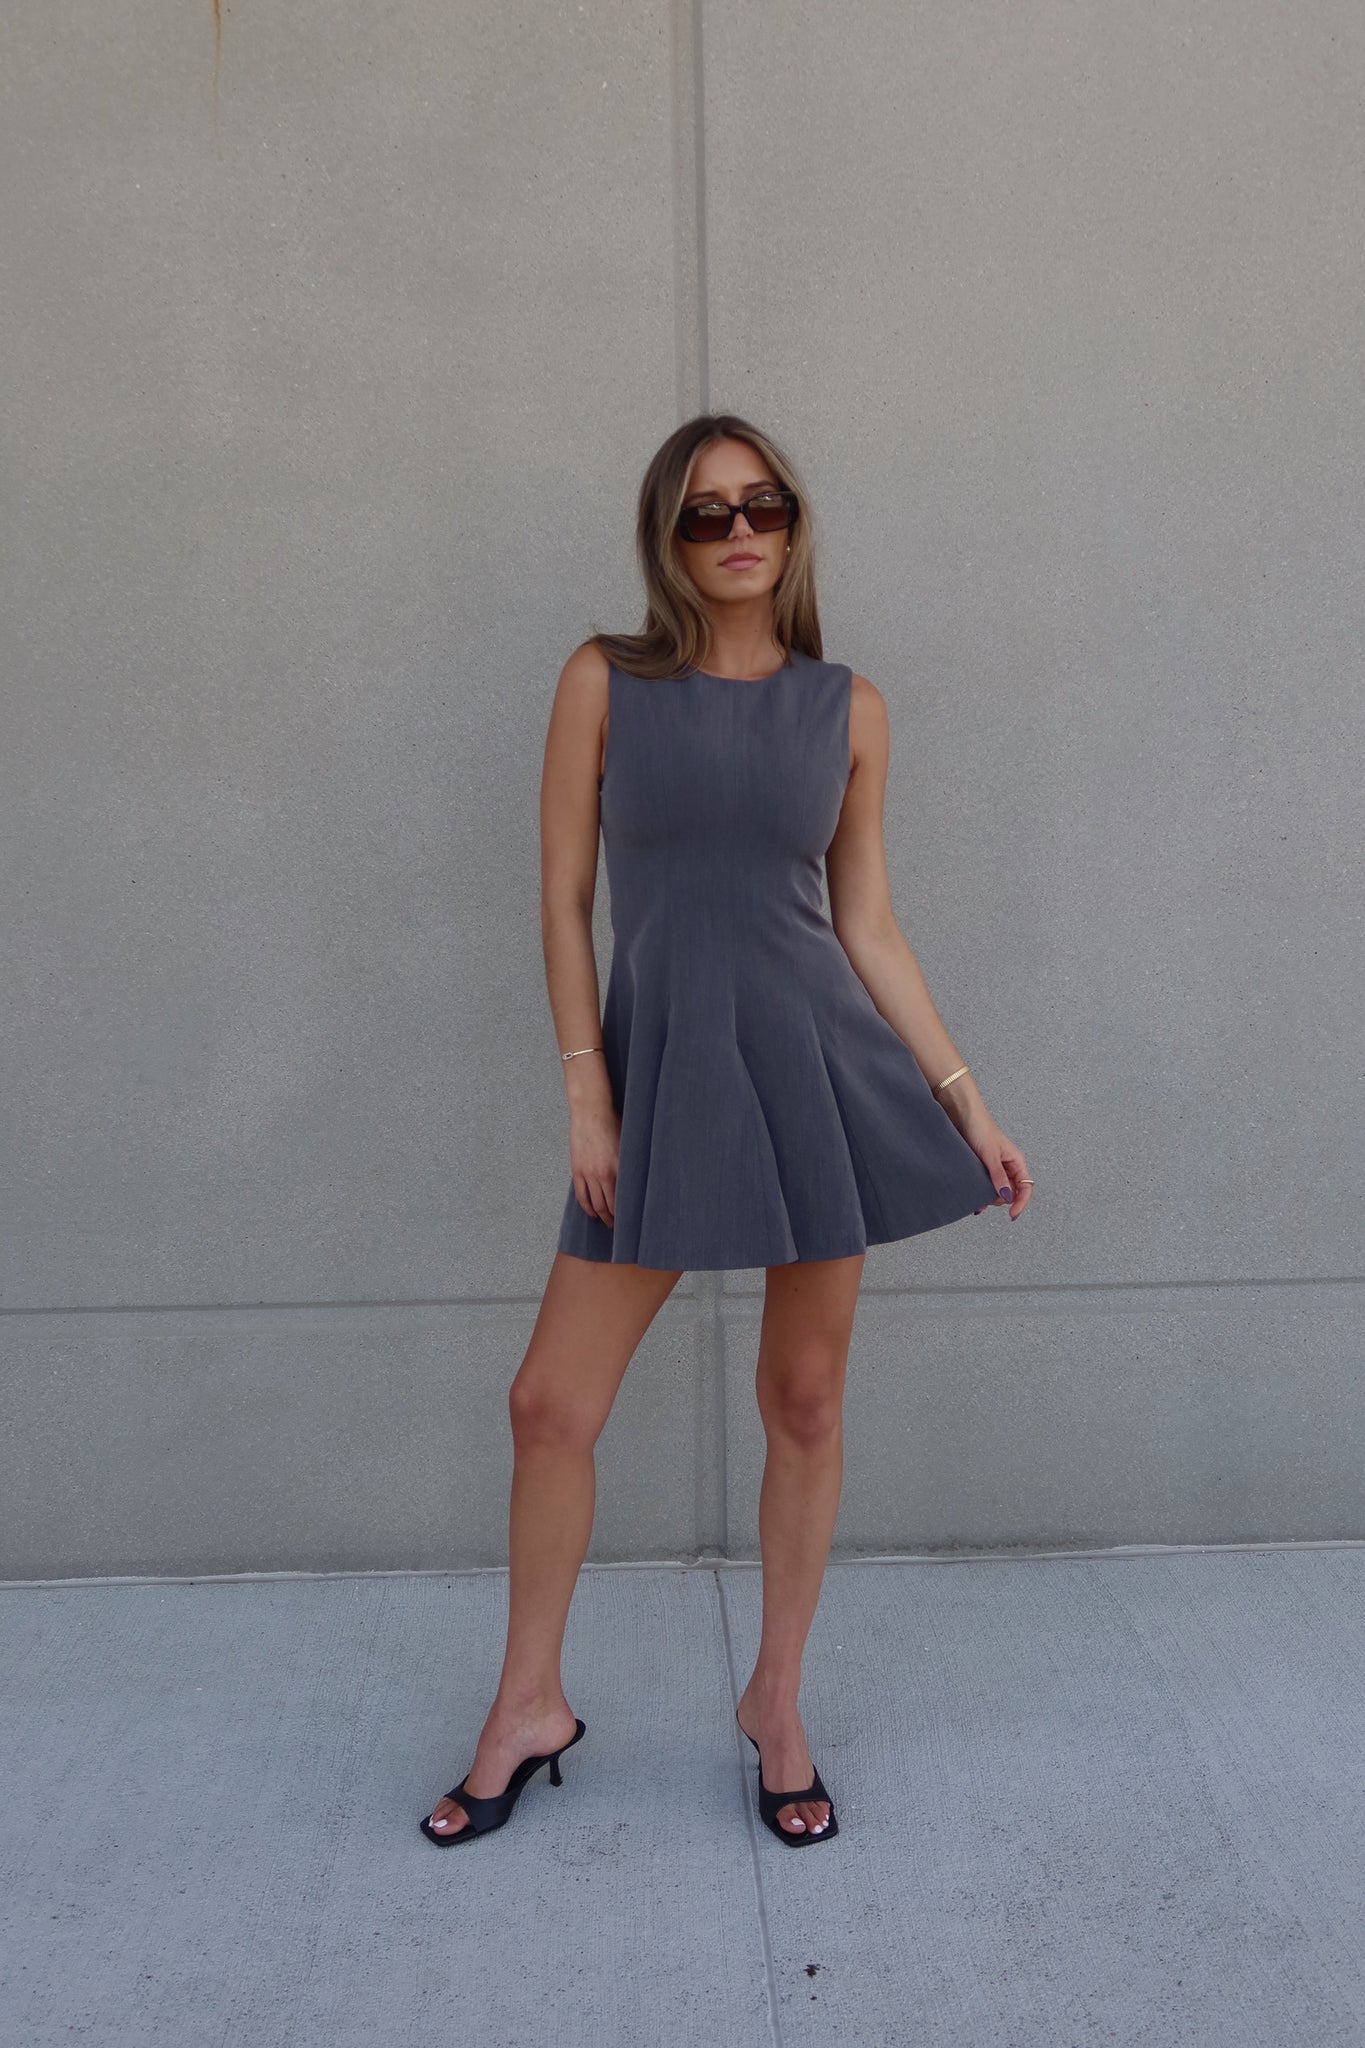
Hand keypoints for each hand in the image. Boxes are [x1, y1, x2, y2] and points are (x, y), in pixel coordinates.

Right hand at [568, 1100, 619, 1226]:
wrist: (591, 1110)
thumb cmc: (612, 1122)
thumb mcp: (627, 1145)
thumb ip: (629, 1165)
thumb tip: (637, 1179)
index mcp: (616, 1169)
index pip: (621, 1201)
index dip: (625, 1214)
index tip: (631, 1222)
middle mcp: (601, 1174)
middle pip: (607, 1206)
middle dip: (613, 1219)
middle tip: (619, 1228)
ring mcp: (586, 1173)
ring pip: (593, 1203)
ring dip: (599, 1216)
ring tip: (605, 1222)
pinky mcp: (576, 1169)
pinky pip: (580, 1194)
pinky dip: (586, 1206)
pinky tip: (591, 1212)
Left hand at [960, 1112, 1032, 1219]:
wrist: (961, 1113)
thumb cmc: (979, 1127)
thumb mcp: (990, 1155)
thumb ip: (999, 1176)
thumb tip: (1007, 1197)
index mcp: (1016, 1161)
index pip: (1026, 1188)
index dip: (1021, 1203)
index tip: (1012, 1215)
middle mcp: (1007, 1166)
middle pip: (1011, 1192)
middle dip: (1001, 1199)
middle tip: (987, 1198)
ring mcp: (994, 1167)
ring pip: (997, 1190)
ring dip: (988, 1196)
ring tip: (976, 1196)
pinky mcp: (981, 1167)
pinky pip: (984, 1186)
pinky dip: (979, 1193)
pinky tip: (973, 1197)